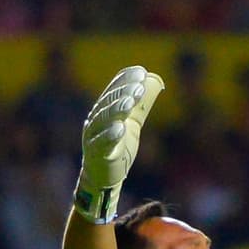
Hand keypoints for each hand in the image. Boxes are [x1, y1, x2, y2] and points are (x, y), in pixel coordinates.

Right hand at [73, 65, 164, 223]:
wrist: (103, 176)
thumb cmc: (117, 146)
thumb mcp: (132, 122)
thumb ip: (141, 104)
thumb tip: (155, 81)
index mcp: (103, 110)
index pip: (113, 90)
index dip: (125, 80)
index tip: (141, 72)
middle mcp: (95, 120)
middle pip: (108, 102)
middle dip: (124, 92)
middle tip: (139, 86)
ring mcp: (93, 136)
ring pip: (103, 120)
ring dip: (117, 109)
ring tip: (130, 102)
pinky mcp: (95, 154)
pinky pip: (101, 143)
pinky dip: (110, 134)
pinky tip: (120, 128)